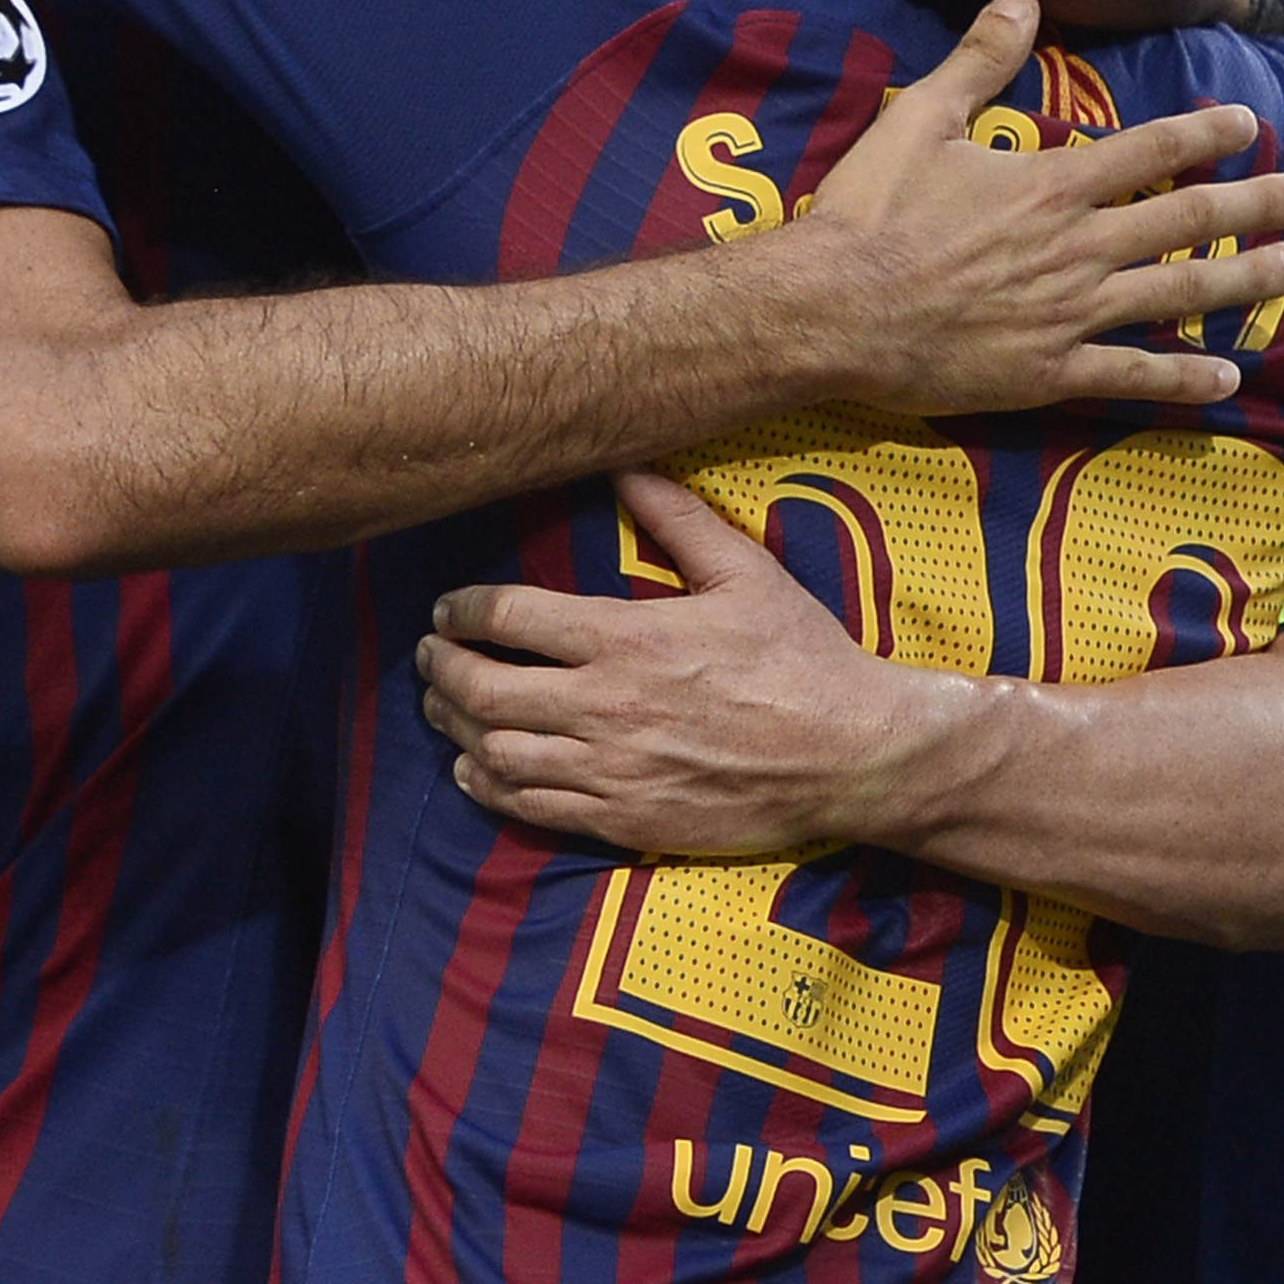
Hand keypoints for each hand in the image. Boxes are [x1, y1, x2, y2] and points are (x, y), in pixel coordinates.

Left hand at [423, 471, 951, 851]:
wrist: (852, 755)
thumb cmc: (802, 659)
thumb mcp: (746, 573)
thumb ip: (678, 518)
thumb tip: (627, 464)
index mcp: (628, 638)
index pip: (509, 618)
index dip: (462, 610)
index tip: (447, 608)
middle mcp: (606, 707)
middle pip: (484, 689)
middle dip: (442, 668)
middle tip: (430, 655)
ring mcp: (612, 770)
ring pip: (496, 752)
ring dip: (455, 728)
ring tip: (442, 708)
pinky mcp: (626, 820)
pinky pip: (532, 807)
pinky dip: (489, 787)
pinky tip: (476, 771)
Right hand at [793, 0, 1283, 415]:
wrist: (829, 309)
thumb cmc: (868, 212)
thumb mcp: (918, 119)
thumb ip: (978, 58)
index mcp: (1050, 184)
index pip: (1149, 150)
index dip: (1206, 134)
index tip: (1250, 125)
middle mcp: (1077, 247)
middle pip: (1186, 223)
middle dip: (1255, 207)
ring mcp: (1069, 314)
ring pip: (1177, 297)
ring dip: (1243, 285)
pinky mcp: (1048, 371)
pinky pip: (1132, 377)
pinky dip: (1183, 379)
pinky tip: (1226, 380)